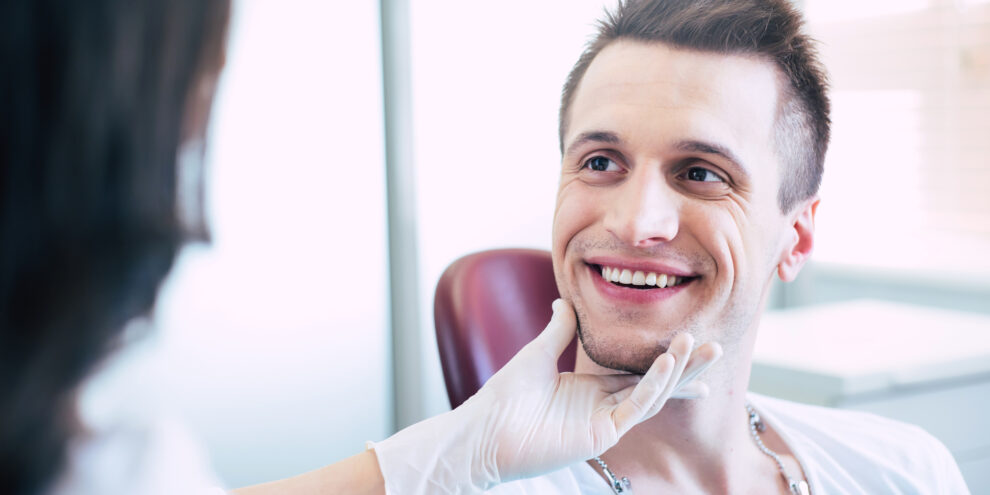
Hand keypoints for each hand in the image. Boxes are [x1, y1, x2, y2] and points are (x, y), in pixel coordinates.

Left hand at [371, 299, 721, 493]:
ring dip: (675, 370)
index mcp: (591, 388)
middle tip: (717, 346)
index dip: (666, 358)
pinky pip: (635, 407)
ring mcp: (605, 421)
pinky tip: (666, 362)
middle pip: (655, 383)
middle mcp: (603, 405)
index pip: (638, 371)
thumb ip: (558, 330)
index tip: (692, 341)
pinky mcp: (601, 434)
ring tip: (695, 344)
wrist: (485, 428)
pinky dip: (652, 385)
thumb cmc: (505, 396)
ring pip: (652, 394)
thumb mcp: (537, 353)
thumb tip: (563, 300)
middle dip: (687, 367)